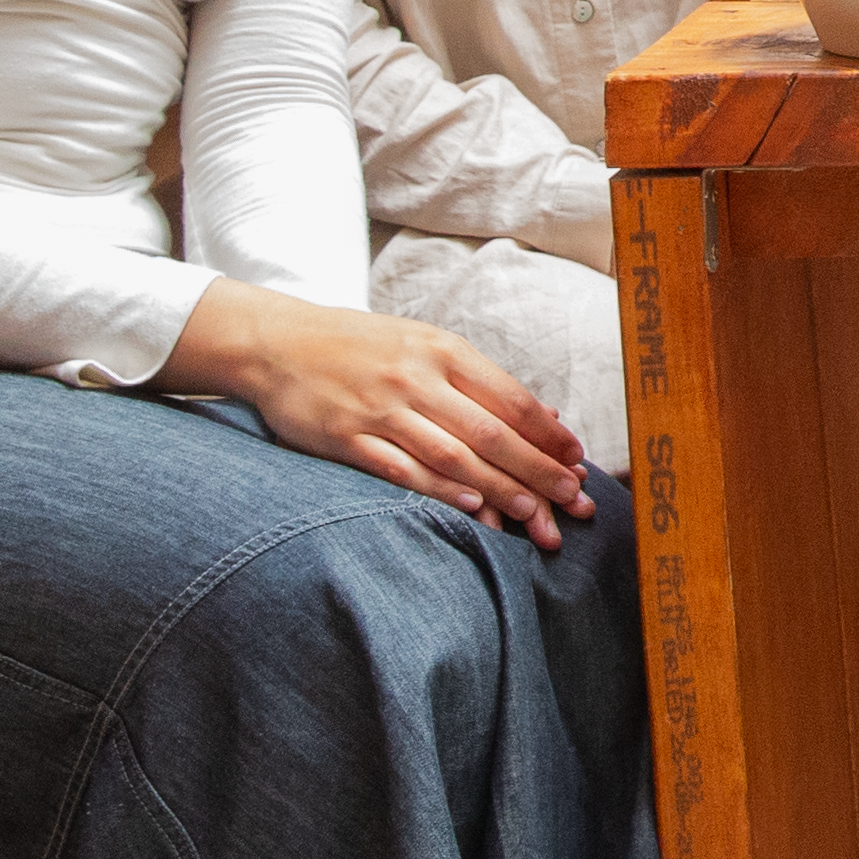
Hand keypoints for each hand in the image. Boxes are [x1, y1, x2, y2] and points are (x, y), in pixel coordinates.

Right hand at [171, 284, 595, 546]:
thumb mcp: (425, 346)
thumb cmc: (363, 348)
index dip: (549, 436)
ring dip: (499, 488)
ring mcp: (382, 410)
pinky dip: (438, 489)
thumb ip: (480, 382)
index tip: (579, 463)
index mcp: (445, 352)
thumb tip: (545, 417)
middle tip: (572, 500)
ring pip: (454, 455)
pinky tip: (471, 506)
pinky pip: (401, 469)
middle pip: (492, 433)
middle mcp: (418, 379)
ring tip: (535, 514)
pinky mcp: (347, 438)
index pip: (512, 400)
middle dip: (538, 470)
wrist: (280, 343)